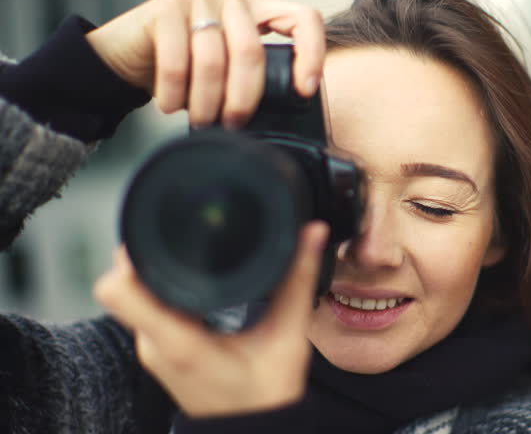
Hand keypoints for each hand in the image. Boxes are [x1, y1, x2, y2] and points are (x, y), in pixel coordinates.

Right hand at [84, 0, 324, 128]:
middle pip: (252, 52)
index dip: (311, 54)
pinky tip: (170, 106)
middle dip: (244, 98)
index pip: (302, 18)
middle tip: (233, 125)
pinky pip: (176, 60)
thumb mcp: (229, 70)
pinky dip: (174, 92)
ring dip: (206, 102)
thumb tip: (283, 113)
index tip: (304, 91)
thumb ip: (254, 78)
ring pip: (213, 60)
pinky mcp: (164, 7)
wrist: (128, 56)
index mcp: (258, 10)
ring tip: (200, 121)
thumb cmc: (186, 69)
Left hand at [93, 221, 328, 416]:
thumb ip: (298, 281)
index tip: (162, 232)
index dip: (133, 254)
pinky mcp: (156, 351)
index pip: (119, 289)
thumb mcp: (289, 337)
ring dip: (153, 271)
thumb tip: (311, 233)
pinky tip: (191, 280)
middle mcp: (154, 345)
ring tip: (190, 255)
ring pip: (131, 294)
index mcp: (179, 342)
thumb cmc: (266, 397)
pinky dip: (159, 288)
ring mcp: (151, 350)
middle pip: (123, 283)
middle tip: (186, 238)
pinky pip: (142, 307)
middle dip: (149, 253)